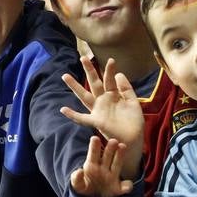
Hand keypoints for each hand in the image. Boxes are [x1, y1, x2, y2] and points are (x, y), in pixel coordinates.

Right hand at [61, 56, 144, 176]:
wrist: (134, 138)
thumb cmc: (134, 122)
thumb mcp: (133, 102)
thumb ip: (126, 89)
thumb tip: (118, 74)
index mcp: (113, 95)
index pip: (109, 79)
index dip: (109, 70)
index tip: (111, 60)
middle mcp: (103, 101)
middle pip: (94, 83)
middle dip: (89, 71)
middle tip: (83, 58)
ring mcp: (98, 110)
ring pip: (84, 96)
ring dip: (75, 87)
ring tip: (65, 76)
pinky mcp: (96, 121)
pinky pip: (82, 118)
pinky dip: (72, 115)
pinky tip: (63, 109)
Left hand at [69, 136, 132, 196]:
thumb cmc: (85, 189)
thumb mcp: (78, 186)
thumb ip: (76, 179)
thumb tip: (78, 171)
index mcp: (92, 166)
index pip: (93, 155)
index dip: (94, 147)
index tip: (94, 138)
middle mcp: (104, 168)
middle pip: (107, 156)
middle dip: (110, 148)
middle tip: (113, 140)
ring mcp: (112, 177)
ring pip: (117, 165)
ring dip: (120, 156)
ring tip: (122, 146)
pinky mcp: (118, 188)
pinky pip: (124, 187)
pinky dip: (127, 186)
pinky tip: (127, 186)